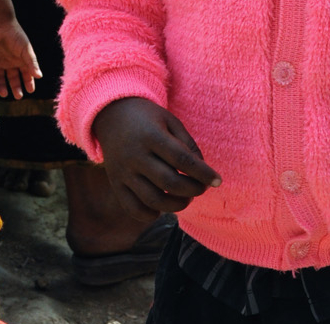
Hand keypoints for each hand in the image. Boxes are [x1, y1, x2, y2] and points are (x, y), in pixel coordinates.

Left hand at [0, 21, 40, 98]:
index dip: (28, 82)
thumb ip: (32, 63)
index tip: (31, 90)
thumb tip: (39, 76)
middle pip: (13, 79)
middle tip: (18, 96)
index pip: (25, 75)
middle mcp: (9, 63)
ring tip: (4, 94)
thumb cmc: (15, 36)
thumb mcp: (26, 50)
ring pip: (0, 78)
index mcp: (20, 60)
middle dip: (16, 88)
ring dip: (2, 86)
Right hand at [91, 98, 221, 220]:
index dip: (203, 173)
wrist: (111, 115)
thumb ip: (188, 145)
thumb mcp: (171, 122)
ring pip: (153, 200)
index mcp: (151, 136)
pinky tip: (162, 206)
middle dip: (193, 190)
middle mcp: (135, 155)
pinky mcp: (115, 183)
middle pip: (170, 182)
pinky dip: (151, 214)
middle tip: (201, 188)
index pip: (182, 160)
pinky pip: (133, 208)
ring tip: (186, 198)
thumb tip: (203, 173)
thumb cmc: (148, 119)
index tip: (217, 180)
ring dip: (177, 205)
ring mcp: (123, 172)